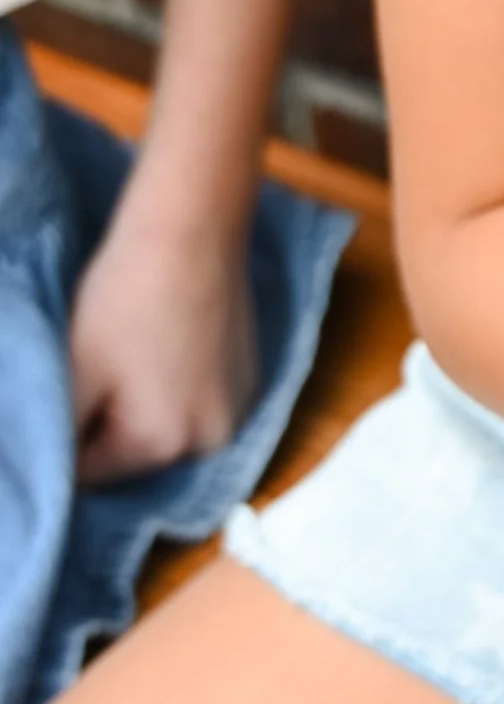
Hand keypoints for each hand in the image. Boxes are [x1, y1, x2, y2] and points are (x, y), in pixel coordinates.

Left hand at [67, 202, 258, 483]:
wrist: (191, 230)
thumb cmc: (126, 299)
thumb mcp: (77, 370)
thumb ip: (63, 429)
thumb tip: (54, 463)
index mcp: (165, 444)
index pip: (93, 473)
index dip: (63, 441)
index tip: (56, 402)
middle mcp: (213, 439)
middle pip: (137, 454)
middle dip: (107, 425)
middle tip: (89, 374)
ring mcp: (240, 407)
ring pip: (168, 427)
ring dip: (142, 407)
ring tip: (125, 358)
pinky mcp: (250, 376)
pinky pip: (197, 401)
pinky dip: (175, 387)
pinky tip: (160, 348)